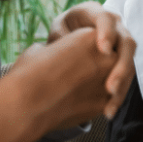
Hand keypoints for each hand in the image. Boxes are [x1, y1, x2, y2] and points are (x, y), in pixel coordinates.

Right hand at [0, 27, 117, 141]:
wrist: (26, 104)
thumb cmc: (28, 74)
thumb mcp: (42, 50)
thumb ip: (57, 50)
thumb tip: (51, 54)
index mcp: (90, 36)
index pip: (100, 41)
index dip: (92, 51)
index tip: (79, 60)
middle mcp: (105, 56)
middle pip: (113, 60)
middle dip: (103, 68)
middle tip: (84, 78)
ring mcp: (108, 80)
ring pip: (116, 81)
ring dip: (106, 85)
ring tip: (81, 93)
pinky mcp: (105, 103)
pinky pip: (109, 101)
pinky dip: (100, 103)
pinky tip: (82, 105)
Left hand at [49, 1, 135, 116]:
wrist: (69, 41)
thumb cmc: (61, 34)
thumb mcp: (57, 31)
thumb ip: (61, 38)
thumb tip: (62, 50)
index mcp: (95, 13)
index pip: (106, 19)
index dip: (107, 33)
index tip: (103, 50)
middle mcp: (114, 26)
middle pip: (127, 43)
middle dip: (121, 66)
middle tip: (110, 87)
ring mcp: (121, 44)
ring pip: (131, 63)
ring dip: (123, 86)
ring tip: (110, 107)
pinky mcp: (122, 62)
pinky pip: (126, 77)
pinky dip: (118, 95)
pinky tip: (108, 111)